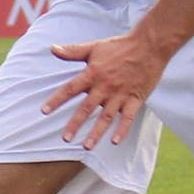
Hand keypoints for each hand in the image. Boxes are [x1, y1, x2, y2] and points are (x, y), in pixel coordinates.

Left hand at [40, 30, 169, 148]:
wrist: (149, 46)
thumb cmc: (120, 46)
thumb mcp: (93, 47)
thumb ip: (72, 52)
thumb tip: (52, 49)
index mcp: (92, 74)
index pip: (70, 89)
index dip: (56, 100)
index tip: (44, 112)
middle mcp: (104, 86)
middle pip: (86, 108)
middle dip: (75, 124)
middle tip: (65, 139)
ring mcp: (120, 94)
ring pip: (106, 117)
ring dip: (96, 132)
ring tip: (86, 147)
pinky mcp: (135, 99)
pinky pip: (128, 117)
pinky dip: (122, 130)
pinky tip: (114, 142)